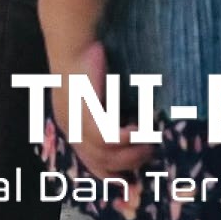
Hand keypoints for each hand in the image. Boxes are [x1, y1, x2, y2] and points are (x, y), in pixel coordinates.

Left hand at [51, 41, 154, 179]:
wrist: (71, 37)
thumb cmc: (84, 56)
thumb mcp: (90, 86)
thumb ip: (103, 105)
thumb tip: (128, 119)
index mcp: (70, 124)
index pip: (89, 162)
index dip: (110, 176)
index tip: (131, 183)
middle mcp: (70, 127)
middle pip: (100, 164)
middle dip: (128, 166)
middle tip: (150, 155)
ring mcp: (76, 122)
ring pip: (106, 154)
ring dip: (132, 153)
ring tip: (150, 144)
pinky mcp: (85, 111)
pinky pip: (109, 137)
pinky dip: (128, 138)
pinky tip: (142, 130)